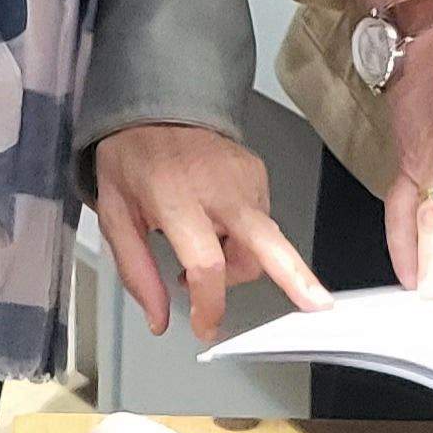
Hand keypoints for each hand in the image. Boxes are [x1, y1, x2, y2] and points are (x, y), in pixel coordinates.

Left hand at [91, 124, 329, 341]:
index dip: (209, 303)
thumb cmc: (133, 159)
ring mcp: (244, 177)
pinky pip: (261, 222)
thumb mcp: (115, 215)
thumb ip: (136, 270)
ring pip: (262, 243)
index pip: (205, 262)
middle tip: (317, 306)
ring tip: (207, 249)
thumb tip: (158, 319)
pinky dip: (244, 237)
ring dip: (240, 262)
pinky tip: (218, 224)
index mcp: (175, 197)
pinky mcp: (259, 173)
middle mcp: (218, 187)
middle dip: (295, 278)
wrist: (157, 105)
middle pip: (264, 243)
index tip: (206, 327)